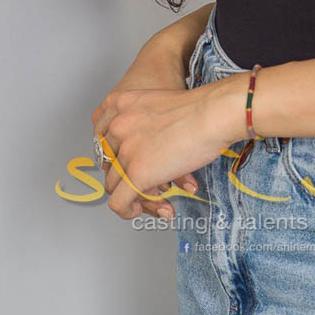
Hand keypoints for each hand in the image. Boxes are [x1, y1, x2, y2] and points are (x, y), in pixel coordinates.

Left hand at [92, 62, 244, 221]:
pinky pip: (119, 203)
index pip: (102, 140)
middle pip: (108, 164)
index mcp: (118, 104)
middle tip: (146, 183)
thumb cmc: (198, 108)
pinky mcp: (136, 173)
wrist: (212, 113)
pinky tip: (140, 209)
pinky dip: (127, 211)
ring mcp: (125, 150)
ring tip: (153, 196)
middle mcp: (116, 126)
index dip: (116, 158)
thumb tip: (143, 150)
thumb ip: (142, 123)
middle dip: (125, 177)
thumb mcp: (157, 104)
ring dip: (131, 194)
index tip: (128, 166)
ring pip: (113, 185)